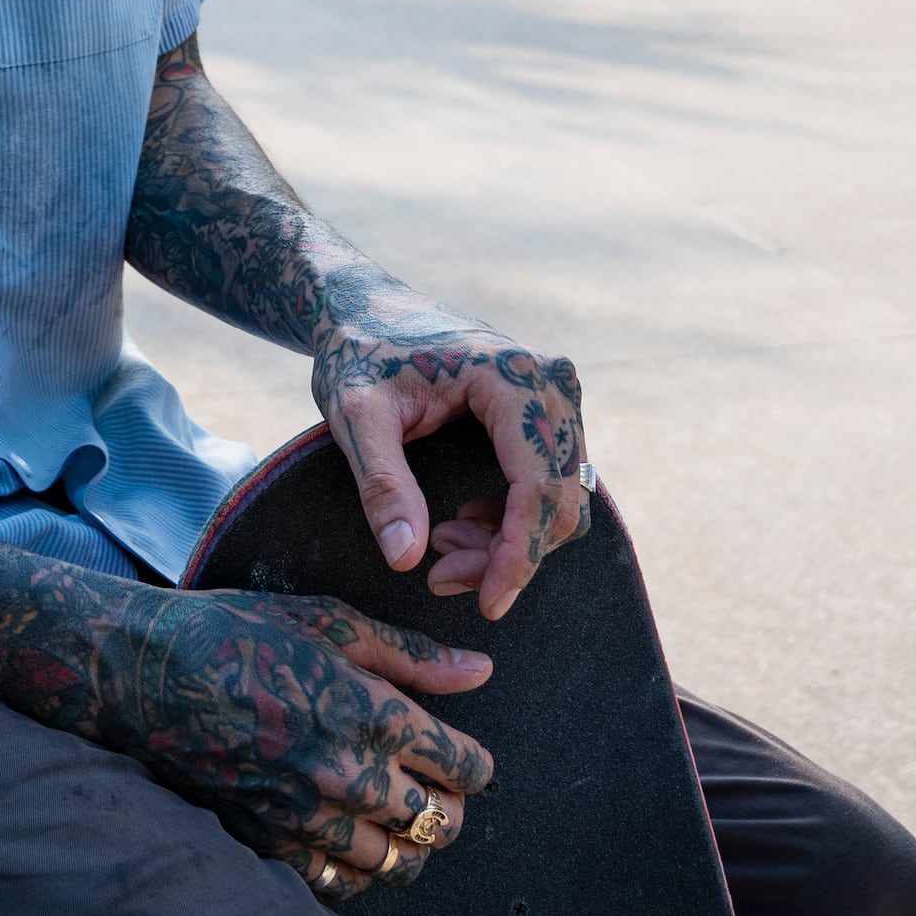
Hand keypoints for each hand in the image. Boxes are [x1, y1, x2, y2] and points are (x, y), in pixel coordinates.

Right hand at [109, 585, 494, 895]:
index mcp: (372, 712)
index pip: (464, 767)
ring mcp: (307, 817)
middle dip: (448, 806)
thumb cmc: (236, 634)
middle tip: (432, 786)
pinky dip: (357, 870)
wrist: (144, 675)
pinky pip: (339, 884)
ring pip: (396, 863)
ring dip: (407, 843)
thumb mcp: (327, 621)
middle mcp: (348, 774)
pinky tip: (349, 839)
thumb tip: (479, 670)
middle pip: (440, 822)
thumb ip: (411, 654)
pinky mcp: (270, 843)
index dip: (476, 765)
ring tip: (393, 817)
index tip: (464, 757)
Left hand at [315, 300, 589, 619]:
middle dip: (507, 554)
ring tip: (442, 547)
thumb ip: (382, 484)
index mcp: (512, 377)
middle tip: (440, 577)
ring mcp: (555, 395)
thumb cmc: (359, 355)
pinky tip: (463, 522)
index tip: (489, 604)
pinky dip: (514, 517)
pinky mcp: (546, 411)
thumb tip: (407, 559)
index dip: (518, 554)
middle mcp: (551, 383)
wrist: (367, 310)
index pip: (538, 485)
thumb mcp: (355, 416)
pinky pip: (550, 482)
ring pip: (559, 497)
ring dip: (510, 540)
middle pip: (557, 498)